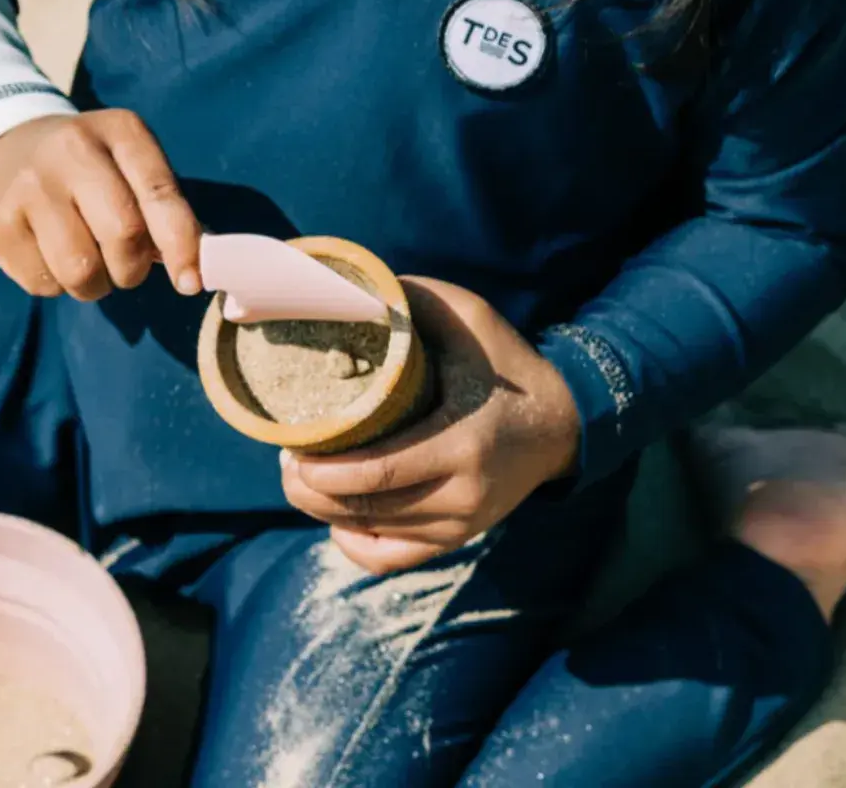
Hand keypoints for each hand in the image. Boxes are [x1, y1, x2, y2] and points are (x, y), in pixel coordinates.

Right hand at [0, 110, 202, 301]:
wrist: (1, 147)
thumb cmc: (86, 165)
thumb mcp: (127, 162)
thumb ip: (161, 206)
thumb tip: (195, 268)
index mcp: (120, 131)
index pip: (159, 192)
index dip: (181, 243)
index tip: (190, 281)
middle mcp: (72, 150)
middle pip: (123, 234)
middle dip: (132, 268)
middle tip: (125, 266)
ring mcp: (29, 186)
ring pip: (81, 270)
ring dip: (95, 285)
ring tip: (87, 262)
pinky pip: (43, 283)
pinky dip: (57, 285)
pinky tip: (50, 255)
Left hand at [281, 278, 580, 573]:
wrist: (560, 423)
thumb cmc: (505, 364)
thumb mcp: (469, 318)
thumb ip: (412, 301)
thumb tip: (348, 287)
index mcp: (463, 443)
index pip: (379, 473)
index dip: (324, 470)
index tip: (291, 444)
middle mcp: (462, 494)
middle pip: (365, 508)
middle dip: (310, 489)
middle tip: (285, 459)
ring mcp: (459, 525)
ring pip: (370, 533)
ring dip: (323, 510)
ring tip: (300, 476)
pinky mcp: (456, 539)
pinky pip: (388, 557)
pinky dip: (352, 541)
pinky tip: (335, 514)